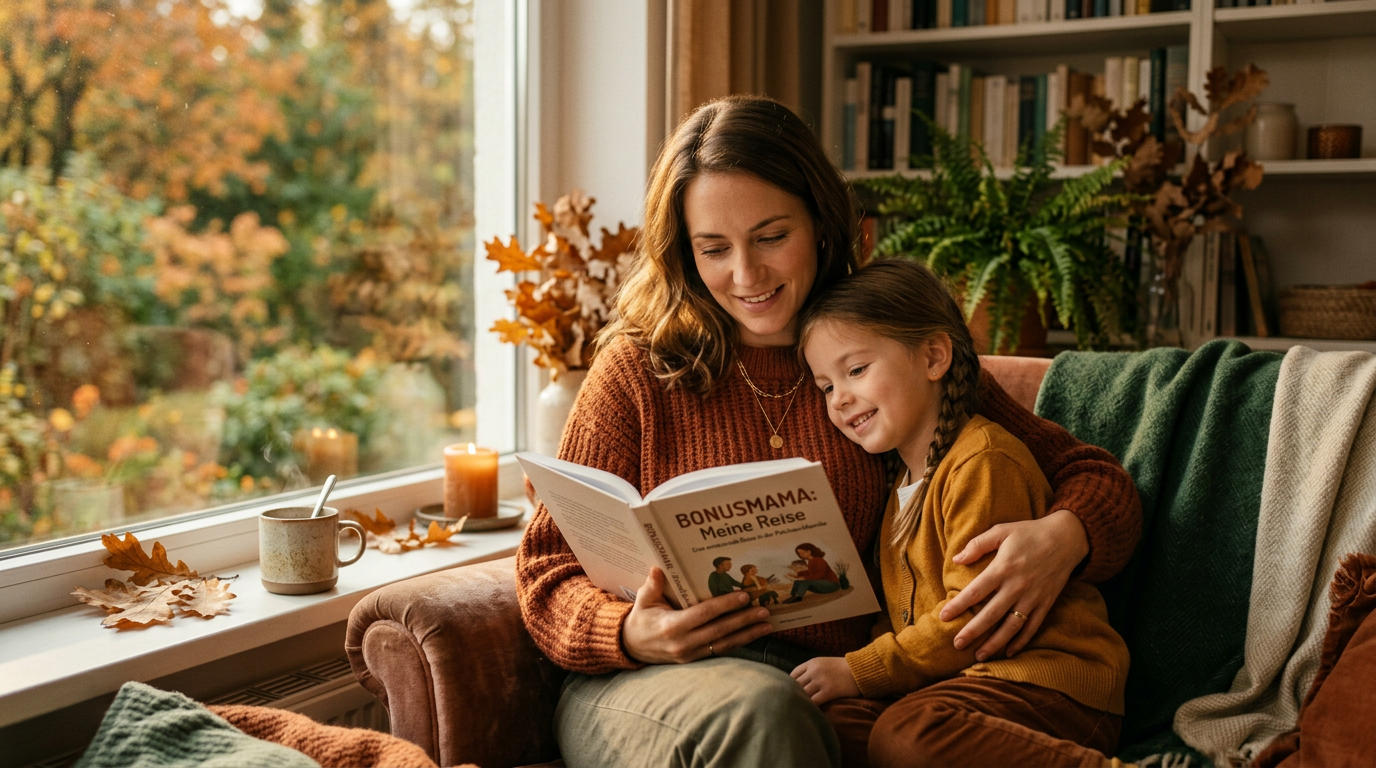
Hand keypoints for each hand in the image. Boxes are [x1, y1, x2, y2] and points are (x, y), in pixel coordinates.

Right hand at [622, 568, 773, 663]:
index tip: (744, 596)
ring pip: (724, 644)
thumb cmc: (640, 620)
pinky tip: (752, 635)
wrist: (631, 648)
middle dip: (744, 620)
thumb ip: (652, 586)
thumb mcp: (642, 601)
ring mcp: (690, 655)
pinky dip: (738, 643)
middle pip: (719, 630)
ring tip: (767, 625)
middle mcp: (683, 643)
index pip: (704, 614)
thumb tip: (657, 568)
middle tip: (764, 610)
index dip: (725, 605)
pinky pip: (719, 651)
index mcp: (672, 626)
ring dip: (747, 635)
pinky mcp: (695, 660)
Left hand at [790, 656, 860, 705]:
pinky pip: (814, 702)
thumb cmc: (844, 669)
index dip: (790, 685)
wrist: (862, 670)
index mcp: (812, 662)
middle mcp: (814, 670)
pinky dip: (810, 707)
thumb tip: (798, 684)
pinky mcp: (829, 691)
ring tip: (798, 711)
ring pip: (803, 694)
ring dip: (800, 702)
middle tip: (790, 705)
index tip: (791, 693)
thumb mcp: (825, 663)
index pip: (793, 675)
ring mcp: (821, 680)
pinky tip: (809, 712)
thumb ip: (812, 671)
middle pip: (796, 685)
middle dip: (793, 695)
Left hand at [940, 509, 1088, 659]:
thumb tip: (957, 559)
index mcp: (1003, 567)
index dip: (959, 605)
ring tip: (979, 656)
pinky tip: (1008, 652)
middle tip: (956, 644)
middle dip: (973, 631)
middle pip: (991, 614)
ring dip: (995, 643)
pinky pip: (1032, 626)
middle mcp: (1017, 586)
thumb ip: (978, 544)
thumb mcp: (1002, 531)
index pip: (976, 591)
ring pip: (1012, 626)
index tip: (943, 617)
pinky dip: (1021, 641)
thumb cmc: (1029, 532)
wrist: (1067, 538)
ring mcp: (1033, 597)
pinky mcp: (1046, 603)